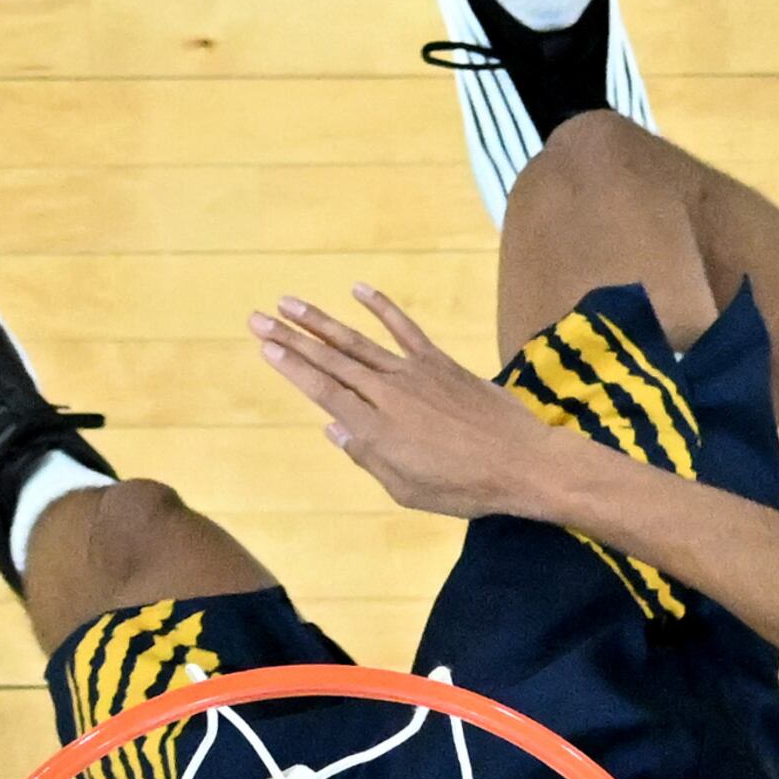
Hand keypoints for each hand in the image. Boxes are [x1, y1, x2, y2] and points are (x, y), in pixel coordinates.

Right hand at [252, 287, 565, 520]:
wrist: (521, 463)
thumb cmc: (464, 488)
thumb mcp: (406, 489)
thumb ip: (366, 456)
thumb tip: (333, 428)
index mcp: (376, 430)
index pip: (322, 391)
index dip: (291, 368)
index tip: (265, 347)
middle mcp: (388, 394)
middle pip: (330, 361)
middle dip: (291, 339)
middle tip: (257, 317)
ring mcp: (415, 373)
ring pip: (358, 342)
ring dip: (321, 322)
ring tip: (290, 303)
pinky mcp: (441, 363)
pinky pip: (405, 329)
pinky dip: (382, 308)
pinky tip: (358, 289)